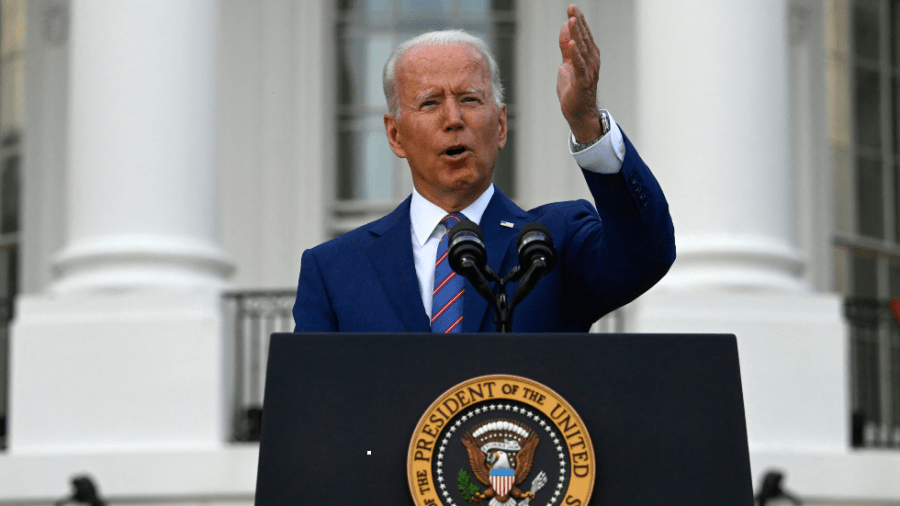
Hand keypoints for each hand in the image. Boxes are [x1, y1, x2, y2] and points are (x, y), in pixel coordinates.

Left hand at [557, 4, 601, 143]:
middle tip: (572, 8)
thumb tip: (566, 26)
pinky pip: (579, 65)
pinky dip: (575, 54)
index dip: (578, 20)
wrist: (579, 112)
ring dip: (576, 34)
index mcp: (588, 55)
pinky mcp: (582, 81)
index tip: (572, 8)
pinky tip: (572, 44)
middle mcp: (591, 60)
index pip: (583, 34)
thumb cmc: (575, 89)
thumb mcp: (567, 64)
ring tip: (572, 20)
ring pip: (581, 49)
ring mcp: (588, 70)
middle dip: (577, 22)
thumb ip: (566, 47)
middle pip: (583, 38)